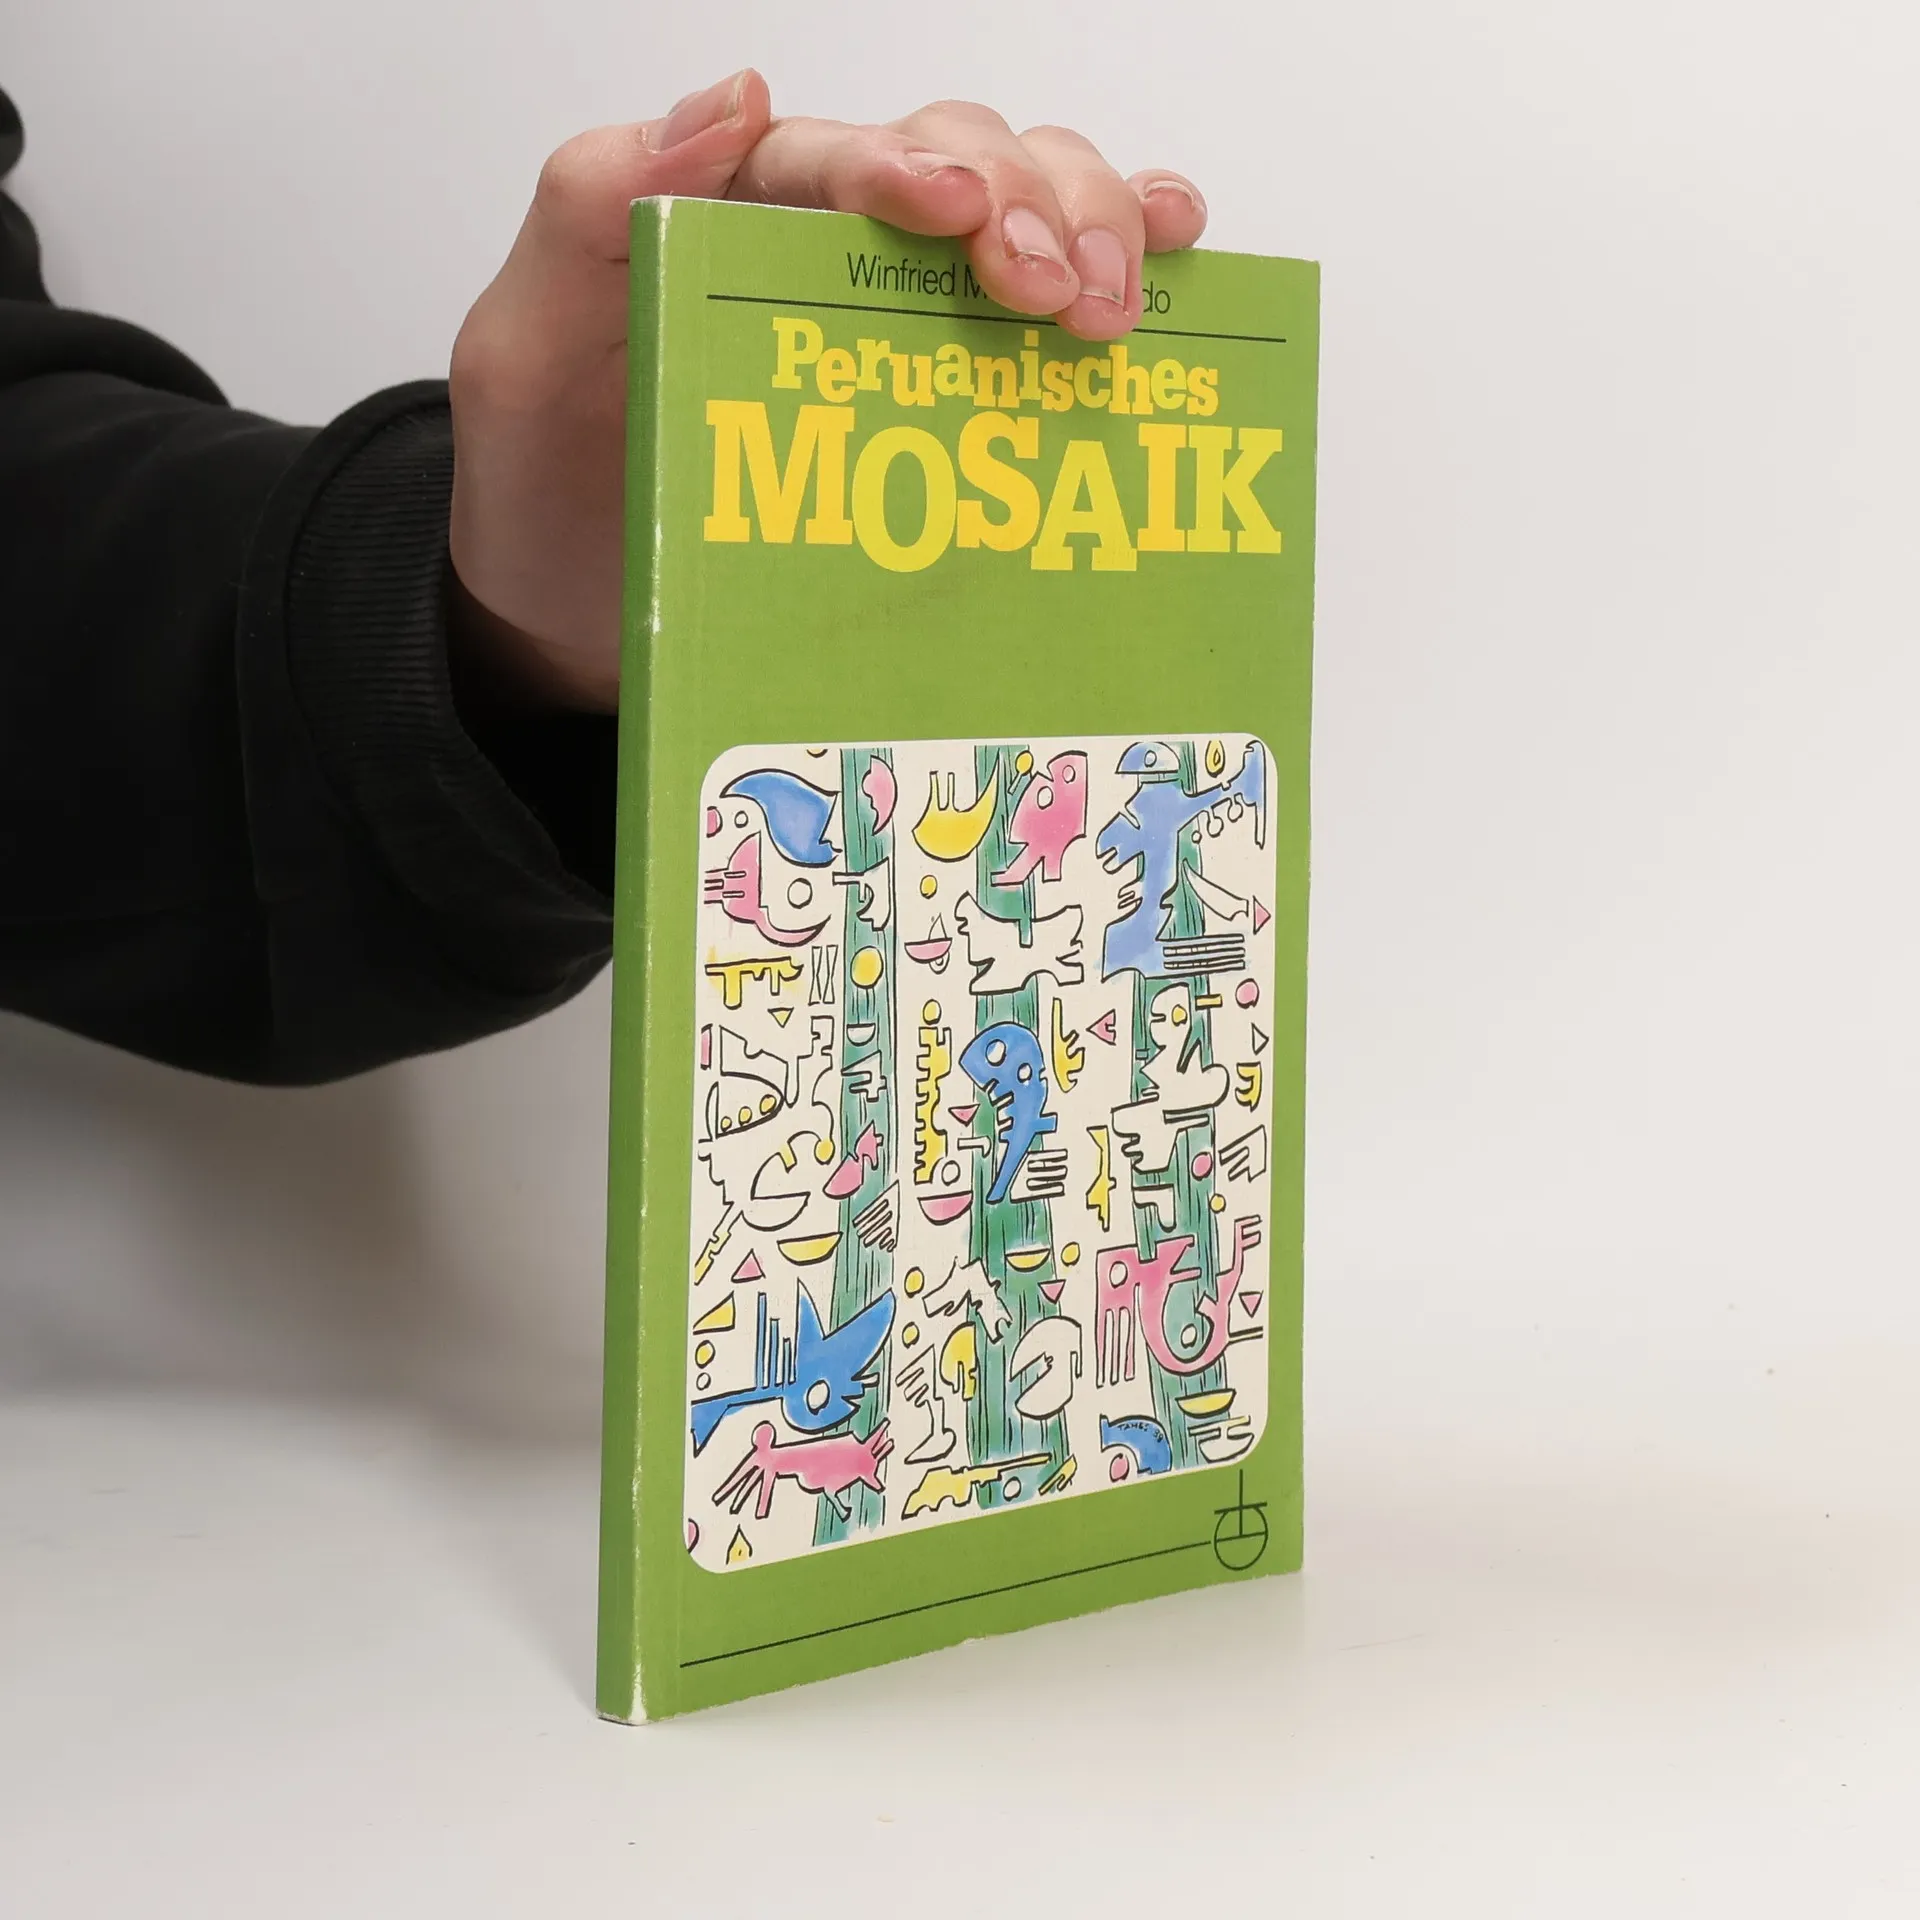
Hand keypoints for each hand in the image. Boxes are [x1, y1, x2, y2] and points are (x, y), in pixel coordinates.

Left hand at [447, 71, 1207, 712]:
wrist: (574, 630)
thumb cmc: (545, 497)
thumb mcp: (518, 355)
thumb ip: (590, 212)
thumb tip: (737, 100)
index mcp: (731, 218)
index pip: (838, 156)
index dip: (913, 166)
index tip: (963, 216)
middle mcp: (830, 249)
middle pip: (965, 161)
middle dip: (1034, 205)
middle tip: (1064, 299)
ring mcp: (903, 322)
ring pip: (1030, 210)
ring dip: (1094, 232)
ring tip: (1117, 308)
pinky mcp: (947, 398)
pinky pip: (1046, 309)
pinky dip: (1122, 269)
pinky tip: (1172, 275)